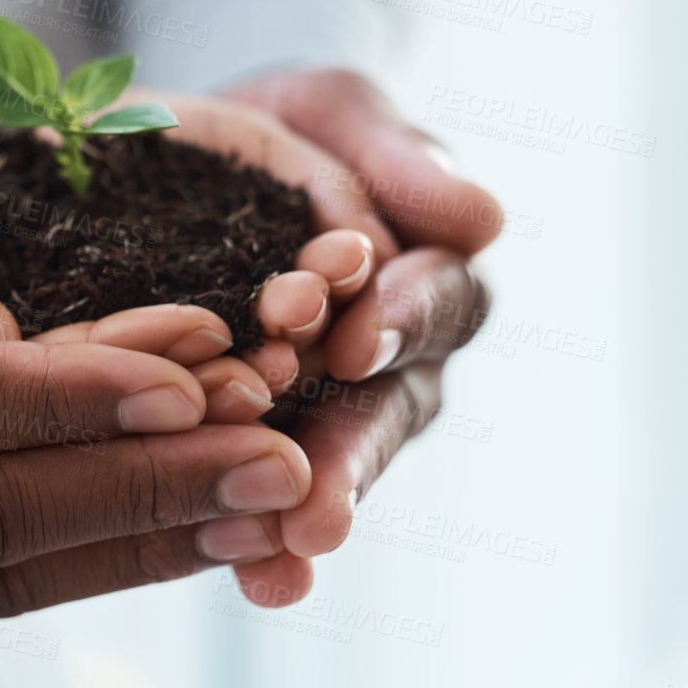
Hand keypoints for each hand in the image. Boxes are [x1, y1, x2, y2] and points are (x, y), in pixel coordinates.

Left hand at [151, 70, 496, 604]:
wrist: (204, 167)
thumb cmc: (292, 134)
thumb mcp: (338, 114)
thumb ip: (398, 158)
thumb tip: (482, 218)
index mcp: (422, 284)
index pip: (431, 304)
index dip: (401, 320)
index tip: (359, 339)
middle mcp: (389, 364)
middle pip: (384, 414)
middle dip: (351, 459)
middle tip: (318, 514)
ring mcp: (326, 411)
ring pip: (330, 466)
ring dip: (304, 512)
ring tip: (278, 558)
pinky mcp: (258, 438)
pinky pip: (261, 487)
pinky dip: (252, 532)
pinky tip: (241, 573)